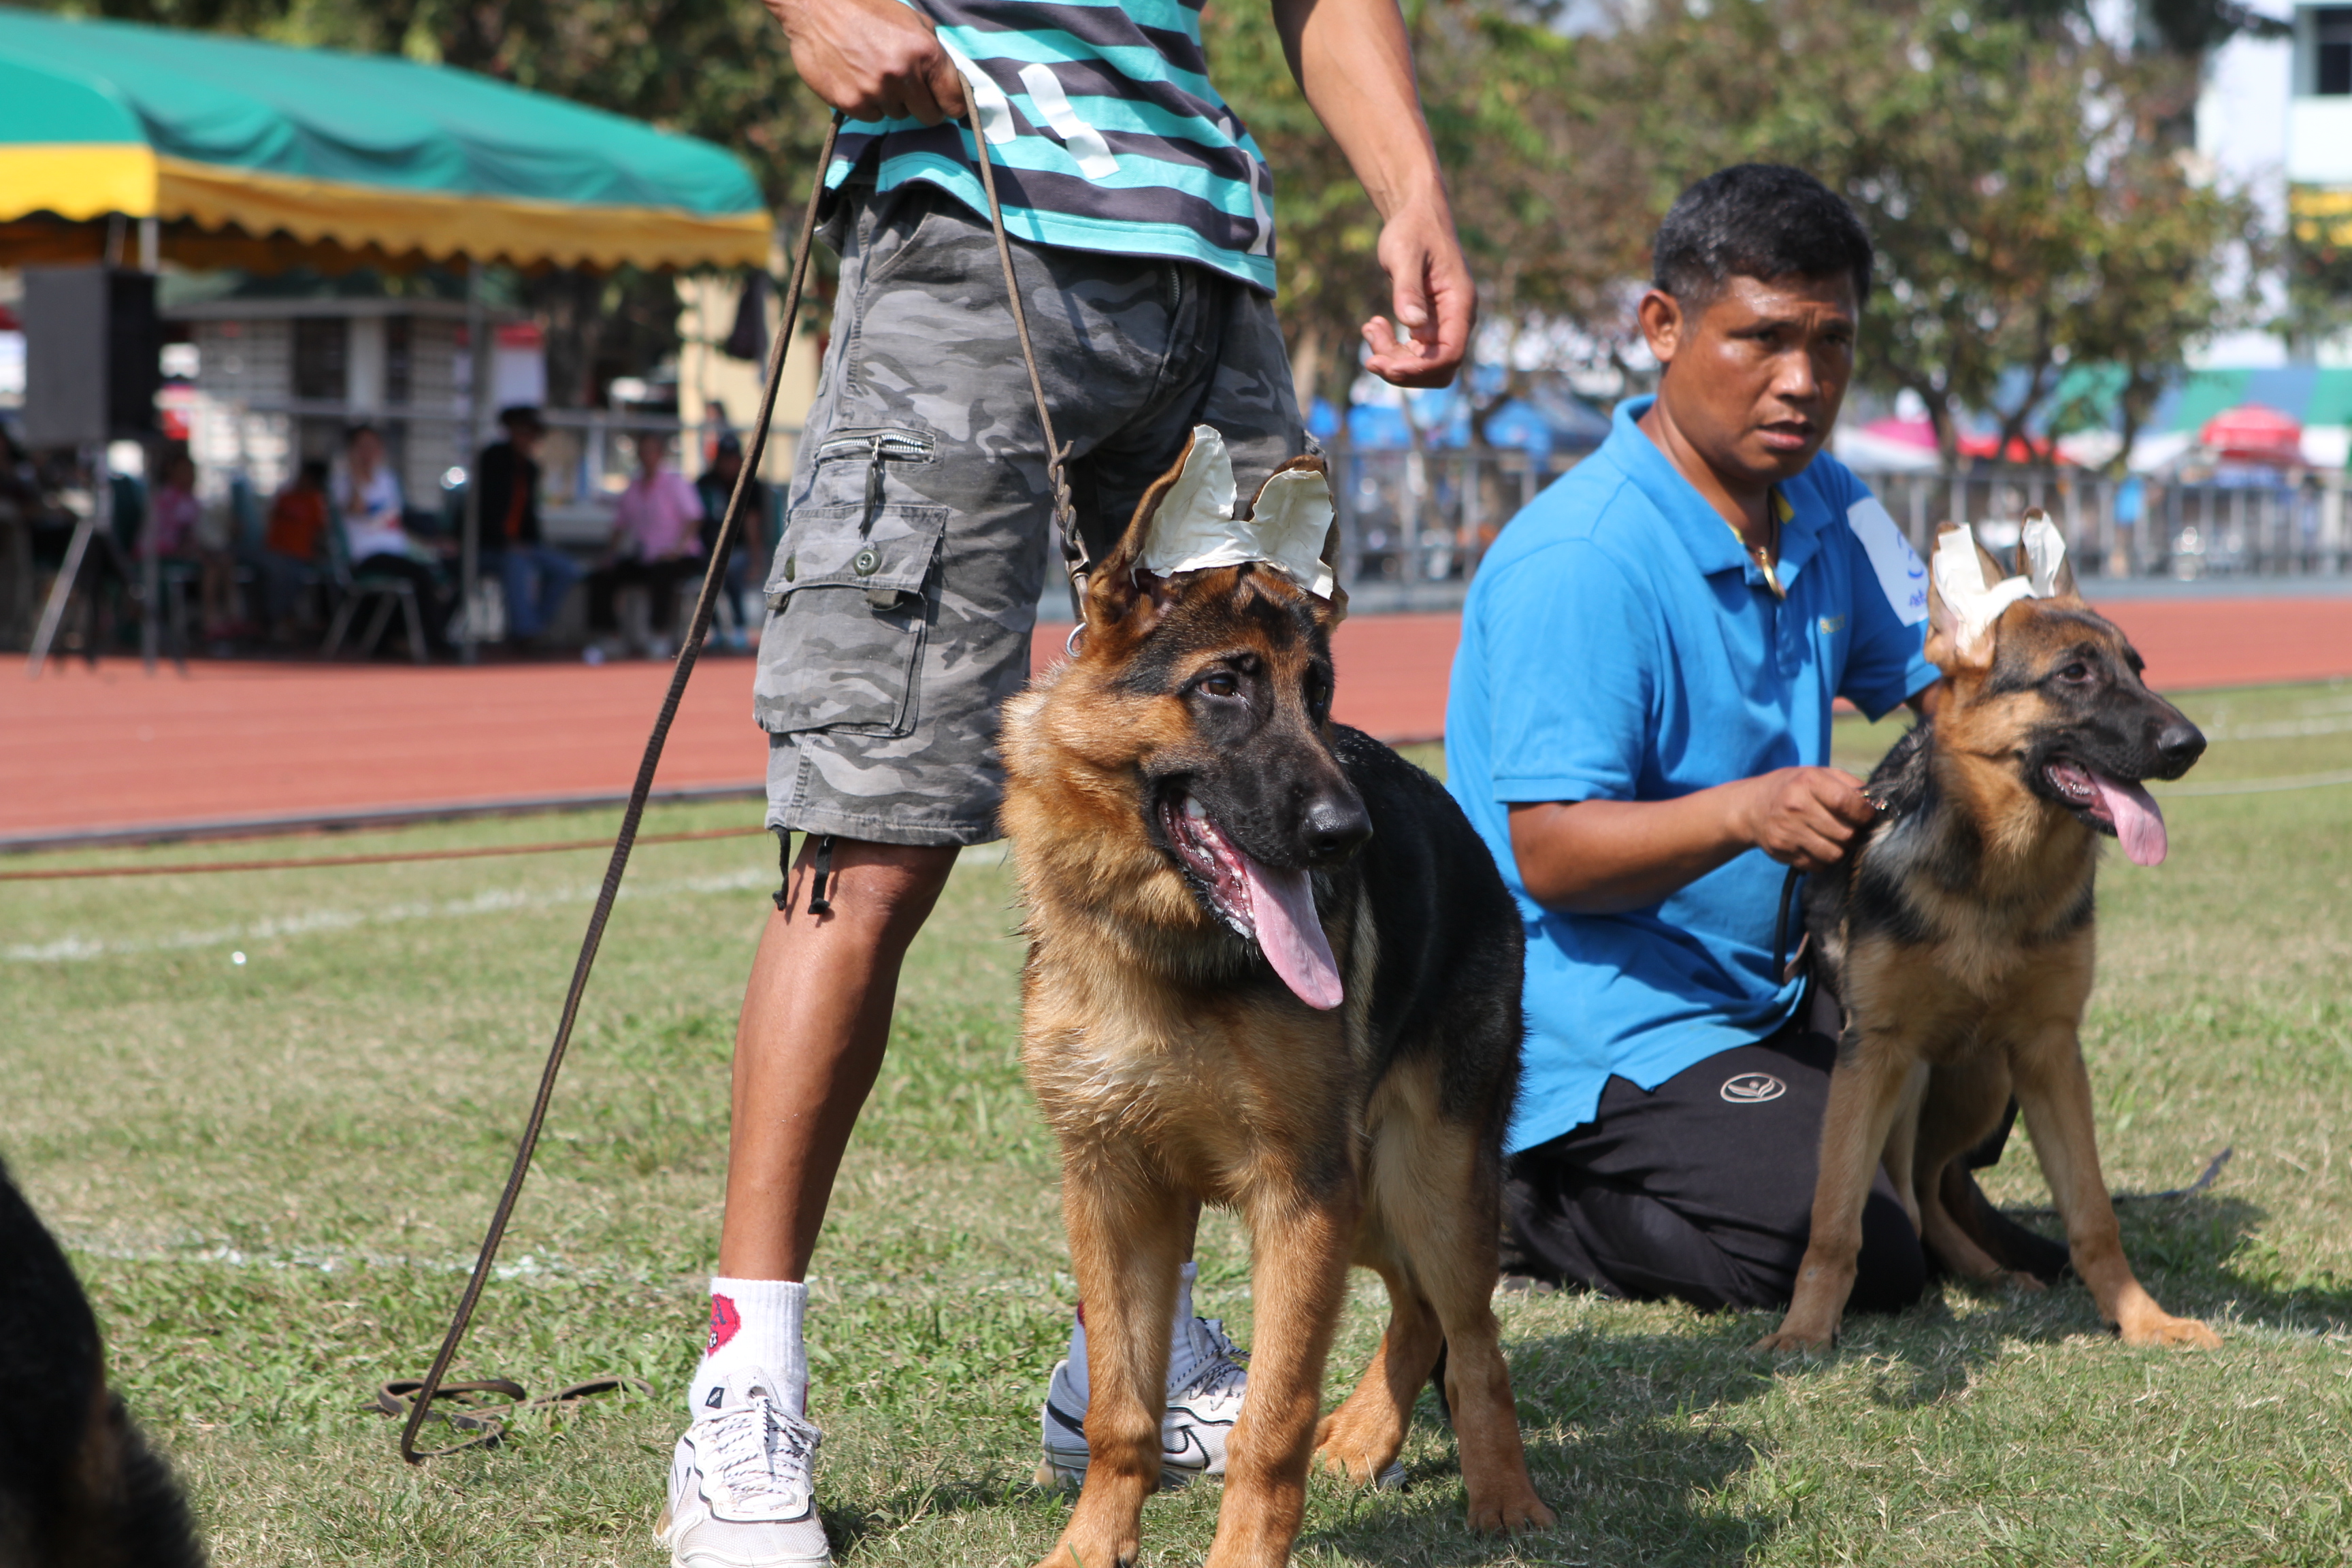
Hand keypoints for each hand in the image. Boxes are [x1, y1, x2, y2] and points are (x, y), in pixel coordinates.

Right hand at [763, 0, 966, 123]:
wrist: (816, 7)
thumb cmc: (868, 9)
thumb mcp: (911, 20)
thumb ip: (934, 50)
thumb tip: (949, 82)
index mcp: (925, 51)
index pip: (955, 102)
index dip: (951, 105)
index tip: (944, 103)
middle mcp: (903, 74)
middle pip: (930, 116)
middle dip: (923, 106)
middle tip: (908, 90)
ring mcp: (877, 91)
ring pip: (899, 115)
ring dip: (892, 101)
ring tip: (874, 72)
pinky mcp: (852, 103)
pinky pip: (873, 116)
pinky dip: (869, 103)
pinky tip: (857, 78)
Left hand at [1362, 194, 1474, 387]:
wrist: (1415, 214)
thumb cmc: (1412, 229)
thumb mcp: (1405, 254)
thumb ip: (1408, 290)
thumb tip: (1413, 325)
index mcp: (1461, 303)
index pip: (1450, 354)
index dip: (1420, 368)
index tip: (1387, 366)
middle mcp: (1458, 318)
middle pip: (1439, 368)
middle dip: (1405, 370)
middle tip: (1370, 358)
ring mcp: (1445, 322)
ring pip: (1424, 363)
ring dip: (1394, 359)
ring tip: (1369, 329)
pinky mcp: (1429, 322)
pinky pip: (1413, 351)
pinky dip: (1391, 347)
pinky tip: (1372, 326)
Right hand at [1738, 768, 1875, 873]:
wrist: (1752, 807)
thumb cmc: (1794, 788)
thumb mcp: (1818, 774)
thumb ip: (1849, 784)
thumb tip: (1877, 803)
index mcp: (1808, 782)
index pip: (1847, 803)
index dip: (1865, 814)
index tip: (1867, 816)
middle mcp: (1796, 807)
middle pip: (1845, 834)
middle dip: (1855, 834)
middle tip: (1852, 829)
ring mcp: (1788, 832)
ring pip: (1834, 854)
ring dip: (1841, 849)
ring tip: (1836, 839)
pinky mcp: (1783, 851)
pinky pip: (1818, 865)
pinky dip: (1824, 860)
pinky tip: (1819, 846)